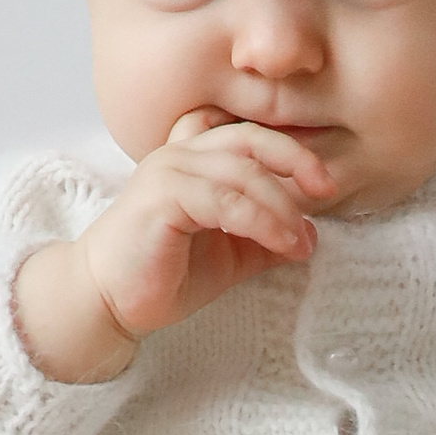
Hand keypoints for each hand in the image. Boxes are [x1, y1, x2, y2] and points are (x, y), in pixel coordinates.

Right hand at [14, 110, 337, 383]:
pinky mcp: (162, 196)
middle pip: (250, 139)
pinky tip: (283, 244)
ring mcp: (168, 170)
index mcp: (193, 157)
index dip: (289, 149)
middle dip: (297, 161)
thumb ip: (264, 236)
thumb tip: (310, 232)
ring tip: (301, 241)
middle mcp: (179, 154)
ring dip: (282, 206)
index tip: (323, 182)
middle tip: (328, 190)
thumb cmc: (163, 274)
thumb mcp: (229, 253)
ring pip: (243, 172)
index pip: (248, 134)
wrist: (107, 300)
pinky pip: (226, 201)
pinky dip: (262, 221)